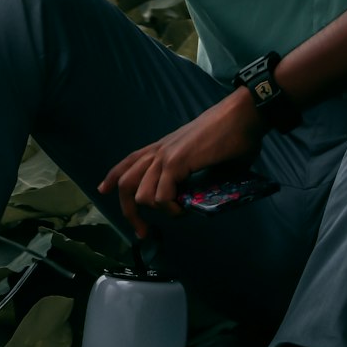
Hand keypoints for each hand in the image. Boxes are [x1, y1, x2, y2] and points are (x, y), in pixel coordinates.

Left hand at [98, 89, 263, 238]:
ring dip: (159, 210)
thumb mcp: (204, 159)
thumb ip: (194, 177)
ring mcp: (166, 156)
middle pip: (126, 184)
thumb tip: (198, 199)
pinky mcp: (177, 162)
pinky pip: (161, 197)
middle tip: (143, 232)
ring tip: (178, 210)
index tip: (103, 190)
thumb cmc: (233, 135)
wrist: (244, 115)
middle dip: (130, 213)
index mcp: (164, 147)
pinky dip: (171, 209)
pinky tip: (184, 208)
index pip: (129, 161)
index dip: (113, 177)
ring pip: (141, 195)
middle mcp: (160, 151)